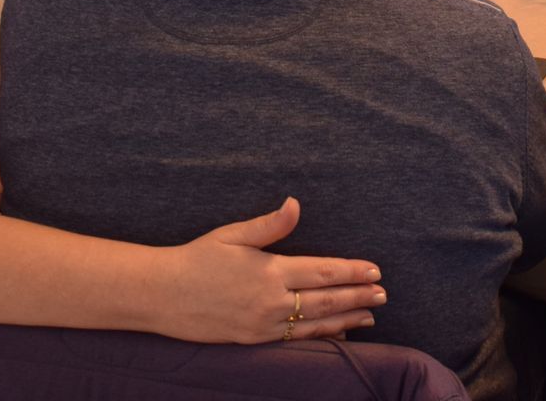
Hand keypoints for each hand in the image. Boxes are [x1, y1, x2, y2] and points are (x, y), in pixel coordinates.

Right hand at [163, 198, 383, 343]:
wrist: (162, 295)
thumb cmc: (197, 258)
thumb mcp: (233, 234)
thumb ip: (270, 224)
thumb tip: (295, 204)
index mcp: (270, 271)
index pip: (322, 272)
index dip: (351, 272)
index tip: (374, 271)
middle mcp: (271, 302)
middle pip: (326, 300)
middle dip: (357, 297)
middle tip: (383, 294)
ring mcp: (262, 325)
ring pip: (314, 324)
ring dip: (345, 319)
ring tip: (369, 316)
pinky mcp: (253, 340)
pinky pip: (294, 340)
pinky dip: (319, 337)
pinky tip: (336, 335)